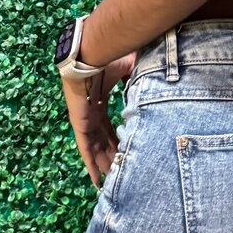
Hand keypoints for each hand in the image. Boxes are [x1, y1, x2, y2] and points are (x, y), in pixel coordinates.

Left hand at [61, 51, 137, 189]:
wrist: (92, 53)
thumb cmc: (109, 58)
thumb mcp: (129, 70)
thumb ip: (137, 80)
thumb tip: (154, 84)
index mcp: (99, 99)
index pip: (107, 123)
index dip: (115, 138)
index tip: (124, 149)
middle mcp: (90, 110)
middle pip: (101, 138)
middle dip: (110, 153)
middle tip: (120, 169)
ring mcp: (83, 117)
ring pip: (93, 147)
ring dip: (102, 163)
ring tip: (112, 180)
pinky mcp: (79, 123)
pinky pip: (84, 147)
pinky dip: (90, 163)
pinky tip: (96, 178)